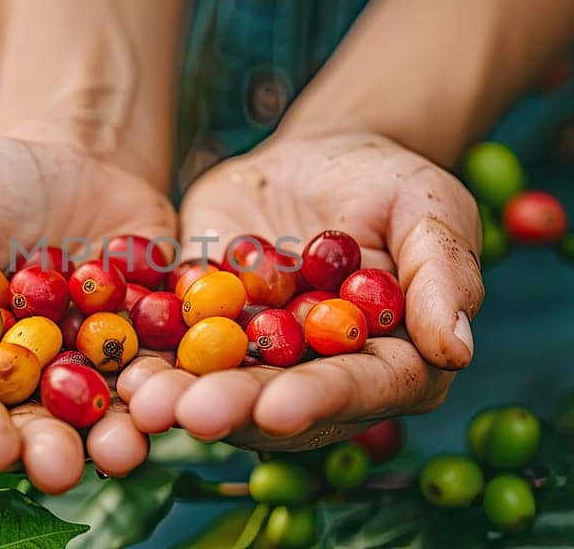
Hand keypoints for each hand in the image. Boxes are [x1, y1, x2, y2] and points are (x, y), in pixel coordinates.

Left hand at [120, 133, 482, 450]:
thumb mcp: (425, 202)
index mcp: (396, 362)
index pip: (364, 389)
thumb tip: (457, 348)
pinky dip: (148, 367)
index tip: (278, 406)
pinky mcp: (208, 344)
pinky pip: (174, 362)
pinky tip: (116, 368)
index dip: (319, 399)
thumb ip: (443, 270)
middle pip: (281, 405)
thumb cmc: (385, 179)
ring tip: (141, 399)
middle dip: (235, 409)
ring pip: (222, 394)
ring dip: (180, 401)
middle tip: (189, 412)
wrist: (309, 160)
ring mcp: (262, 369)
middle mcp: (326, 381)